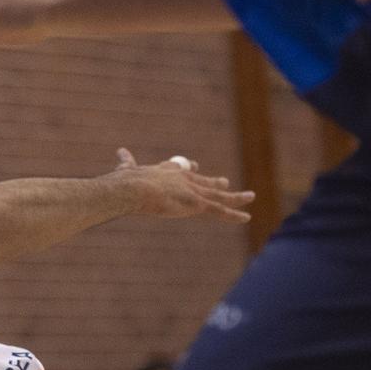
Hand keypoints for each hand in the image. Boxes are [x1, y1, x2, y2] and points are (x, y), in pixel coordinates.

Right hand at [112, 149, 254, 221]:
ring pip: (218, 195)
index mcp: (168, 171)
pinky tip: (246, 218)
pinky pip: (219, 210)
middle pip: (204, 181)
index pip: (183, 169)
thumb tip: (120, 151)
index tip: (193, 165)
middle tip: (225, 182)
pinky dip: (233, 215)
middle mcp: (184, 179)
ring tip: (250, 196)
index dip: (188, 168)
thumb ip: (126, 162)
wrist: (134, 188)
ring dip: (235, 197)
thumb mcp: (127, 171)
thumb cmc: (127, 182)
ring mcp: (193, 192)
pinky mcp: (197, 204)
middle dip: (215, 182)